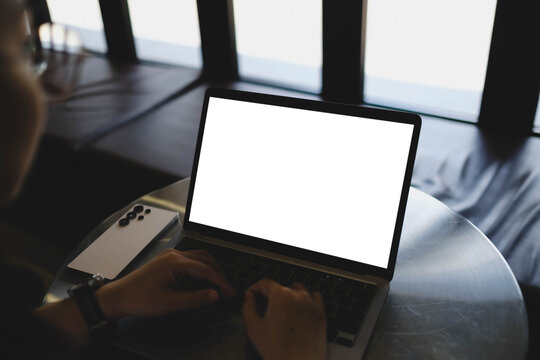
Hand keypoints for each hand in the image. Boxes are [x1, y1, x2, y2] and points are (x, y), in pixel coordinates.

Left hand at [95, 248, 234, 319]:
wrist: (119, 297)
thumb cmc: (139, 299)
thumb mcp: (169, 303)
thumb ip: (194, 299)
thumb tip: (214, 295)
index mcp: (175, 262)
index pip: (207, 270)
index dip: (221, 282)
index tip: (230, 293)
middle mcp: (174, 255)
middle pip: (207, 260)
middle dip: (219, 275)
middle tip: (227, 291)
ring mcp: (171, 256)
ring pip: (200, 257)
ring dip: (212, 269)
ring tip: (219, 285)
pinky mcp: (168, 260)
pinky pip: (192, 259)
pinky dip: (202, 268)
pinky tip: (205, 279)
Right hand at [242, 279, 326, 359]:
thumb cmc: (279, 350)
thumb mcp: (254, 328)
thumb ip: (248, 308)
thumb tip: (249, 297)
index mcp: (280, 296)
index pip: (265, 283)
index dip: (255, 288)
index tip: (252, 294)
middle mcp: (297, 295)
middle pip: (281, 287)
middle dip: (271, 295)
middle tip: (265, 309)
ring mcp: (311, 303)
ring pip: (298, 289)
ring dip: (289, 295)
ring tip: (283, 310)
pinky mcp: (320, 312)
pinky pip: (314, 297)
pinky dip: (307, 299)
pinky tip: (300, 308)